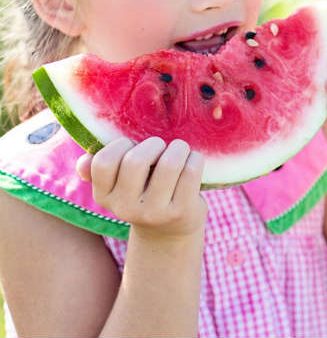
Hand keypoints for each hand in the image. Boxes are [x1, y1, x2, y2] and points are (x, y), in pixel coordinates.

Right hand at [76, 137, 207, 239]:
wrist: (170, 232)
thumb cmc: (143, 194)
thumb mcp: (119, 186)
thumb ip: (100, 170)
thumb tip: (83, 163)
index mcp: (104, 197)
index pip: (103, 162)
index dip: (121, 145)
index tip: (133, 146)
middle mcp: (126, 208)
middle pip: (136, 161)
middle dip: (153, 144)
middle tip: (162, 147)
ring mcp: (155, 213)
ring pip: (169, 164)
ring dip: (178, 148)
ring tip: (180, 150)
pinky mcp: (182, 212)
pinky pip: (191, 172)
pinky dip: (195, 159)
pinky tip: (193, 161)